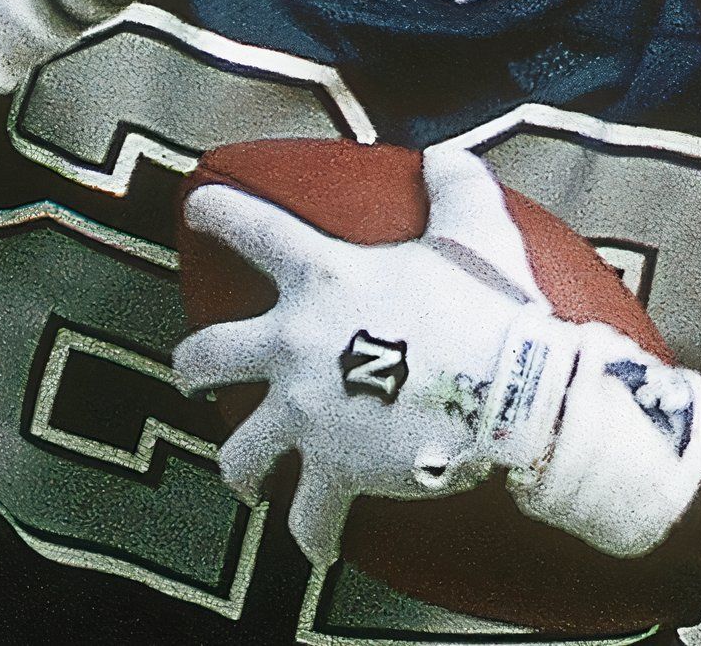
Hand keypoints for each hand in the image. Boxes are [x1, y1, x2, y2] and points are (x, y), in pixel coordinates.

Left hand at [173, 144, 700, 563]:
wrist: (513, 394)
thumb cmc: (491, 308)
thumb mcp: (475, 230)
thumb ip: (454, 186)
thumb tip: (446, 156)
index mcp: (323, 278)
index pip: (250, 229)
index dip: (216, 214)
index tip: (197, 210)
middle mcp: (294, 345)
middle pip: (206, 355)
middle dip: (189, 366)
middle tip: (188, 373)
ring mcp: (306, 413)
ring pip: (238, 448)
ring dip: (237, 465)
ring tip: (244, 476)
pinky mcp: (333, 469)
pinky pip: (308, 514)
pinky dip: (310, 532)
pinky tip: (315, 543)